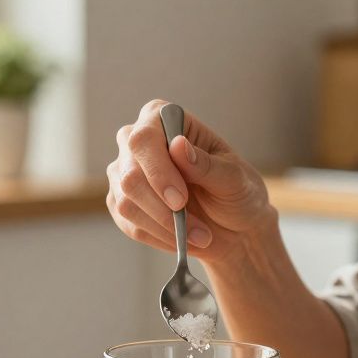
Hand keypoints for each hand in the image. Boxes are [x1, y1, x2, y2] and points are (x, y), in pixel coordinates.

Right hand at [106, 99, 276, 262]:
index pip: (143, 139)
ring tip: (200, 236)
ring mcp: (124, 172)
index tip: (180, 200)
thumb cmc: (236, 193)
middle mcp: (136, 142)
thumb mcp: (234, 179)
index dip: (158, 171)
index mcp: (164, 120)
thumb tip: (177, 145)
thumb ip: (206, 164)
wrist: (234, 228)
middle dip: (162, 209)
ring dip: (165, 227)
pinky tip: (182, 238)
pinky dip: (159, 237)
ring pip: (126, 203)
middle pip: (129, 175)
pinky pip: (129, 225)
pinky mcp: (121, 203)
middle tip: (197, 229)